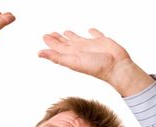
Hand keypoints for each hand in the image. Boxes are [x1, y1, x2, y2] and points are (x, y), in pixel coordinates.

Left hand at [38, 29, 153, 95]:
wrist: (116, 67)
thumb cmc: (96, 67)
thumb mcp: (72, 61)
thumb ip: (56, 57)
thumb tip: (39, 53)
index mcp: (72, 55)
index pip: (58, 48)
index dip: (51, 42)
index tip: (45, 36)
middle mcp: (80, 50)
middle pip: (66, 43)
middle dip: (58, 39)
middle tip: (51, 34)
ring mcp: (91, 46)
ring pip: (78, 39)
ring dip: (72, 36)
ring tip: (66, 32)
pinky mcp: (102, 41)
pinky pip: (96, 35)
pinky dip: (93, 32)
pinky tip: (90, 30)